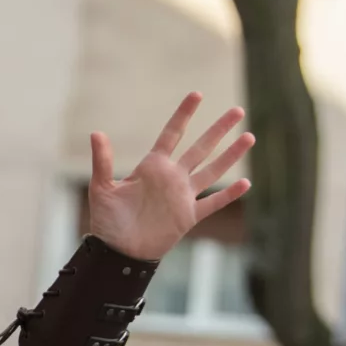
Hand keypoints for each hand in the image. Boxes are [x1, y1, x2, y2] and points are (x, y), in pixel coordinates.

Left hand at [87, 92, 254, 260]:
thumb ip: (102, 161)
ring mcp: (183, 196)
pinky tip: (246, 183)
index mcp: (152, 167)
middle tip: (238, 111)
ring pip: (212, 171)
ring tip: (249, 137)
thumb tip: (96, 133)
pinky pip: (213, 203)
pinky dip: (229, 195)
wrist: (117, 251)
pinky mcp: (189, 217)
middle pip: (200, 148)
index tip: (197, 94)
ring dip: (230, 155)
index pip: (172, 135)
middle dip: (219, 129)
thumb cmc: (106, 221)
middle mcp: (172, 178)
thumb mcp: (102, 188)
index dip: (184, 115)